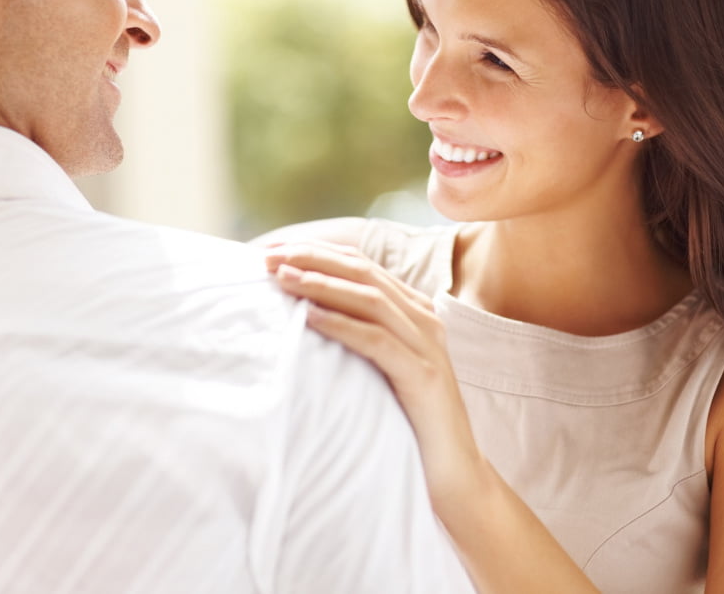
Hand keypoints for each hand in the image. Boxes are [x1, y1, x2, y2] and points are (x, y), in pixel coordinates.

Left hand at [264, 241, 489, 517]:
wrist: (455, 473)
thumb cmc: (409, 422)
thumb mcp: (381, 369)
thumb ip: (357, 338)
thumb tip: (301, 315)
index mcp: (414, 311)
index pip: (361, 266)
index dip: (316, 252)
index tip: (271, 251)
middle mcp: (424, 319)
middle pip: (363, 272)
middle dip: (312, 259)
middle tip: (268, 258)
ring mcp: (428, 346)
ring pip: (370, 299)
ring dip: (321, 285)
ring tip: (282, 279)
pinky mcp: (425, 376)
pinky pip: (378, 341)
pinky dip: (341, 325)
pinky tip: (310, 318)